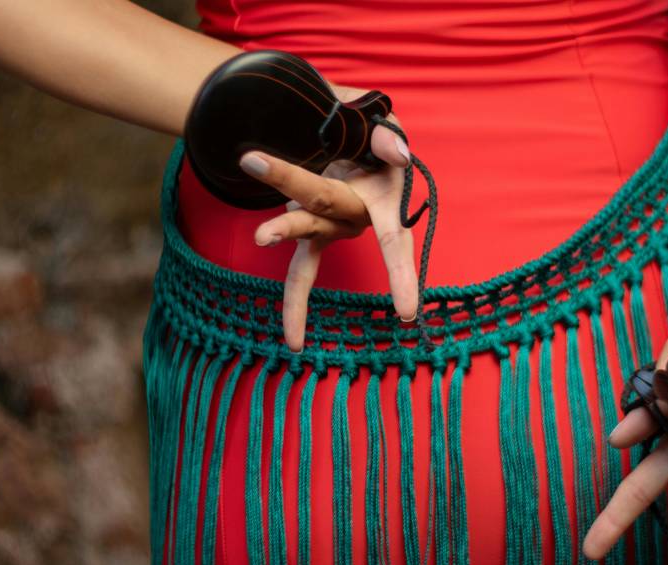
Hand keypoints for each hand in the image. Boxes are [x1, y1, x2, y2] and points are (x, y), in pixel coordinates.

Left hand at [238, 84, 414, 351]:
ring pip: (306, 227)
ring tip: (260, 237)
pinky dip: (296, 299)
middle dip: (292, 200)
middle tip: (260, 213)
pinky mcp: (315, 230)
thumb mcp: (382, 123)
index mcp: (385, 197)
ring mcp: (334, 227)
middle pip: (324, 203)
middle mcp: (360, 217)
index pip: (395, 239)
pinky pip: (302, 268)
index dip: (402, 274)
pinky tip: (292, 338)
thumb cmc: (371, 132)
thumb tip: (399, 154)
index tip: (407, 311)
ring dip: (283, 229)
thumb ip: (388, 139)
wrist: (352, 135)